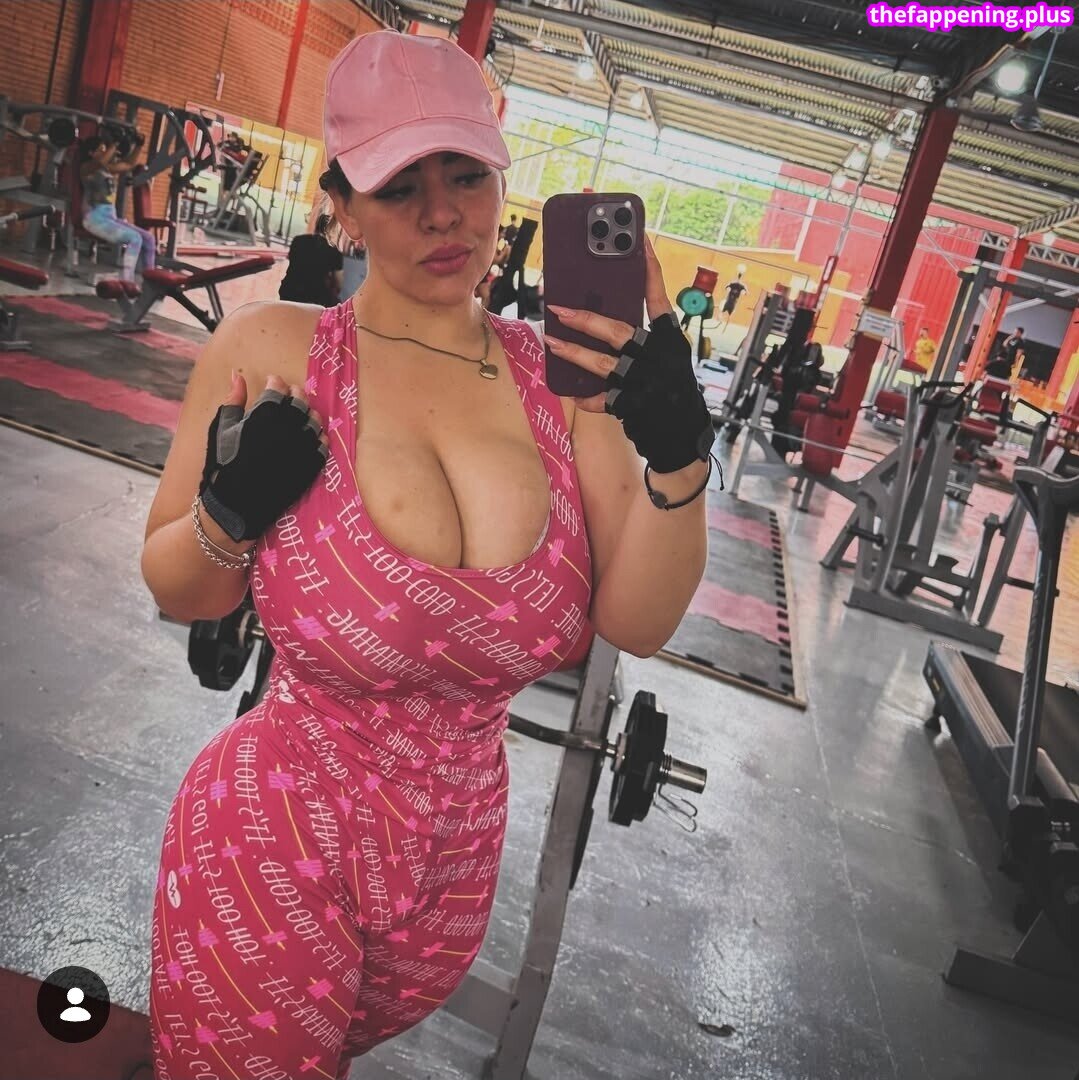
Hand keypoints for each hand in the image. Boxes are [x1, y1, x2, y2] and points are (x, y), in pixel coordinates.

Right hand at [199, 372, 329, 541]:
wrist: (236, 503)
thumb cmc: (225, 463)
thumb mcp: (222, 428)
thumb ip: (233, 400)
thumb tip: (237, 375)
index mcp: (264, 414)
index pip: (278, 388)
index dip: (276, 383)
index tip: (274, 385)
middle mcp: (287, 426)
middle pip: (300, 401)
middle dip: (294, 395)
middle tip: (288, 398)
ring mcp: (302, 446)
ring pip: (315, 420)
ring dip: (308, 414)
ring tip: (299, 417)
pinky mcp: (311, 464)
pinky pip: (322, 444)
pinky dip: (317, 437)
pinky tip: (309, 437)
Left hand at [545, 234, 714, 473]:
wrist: (684, 435)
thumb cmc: (671, 390)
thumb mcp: (667, 358)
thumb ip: (644, 339)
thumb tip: (602, 318)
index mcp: (669, 340)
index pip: (659, 298)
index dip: (650, 270)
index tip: (639, 243)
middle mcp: (658, 357)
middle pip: (619, 331)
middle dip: (586, 319)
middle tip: (558, 309)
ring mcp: (644, 382)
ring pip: (603, 364)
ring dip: (574, 353)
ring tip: (551, 343)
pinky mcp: (634, 406)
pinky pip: (602, 399)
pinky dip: (587, 398)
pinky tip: (574, 394)